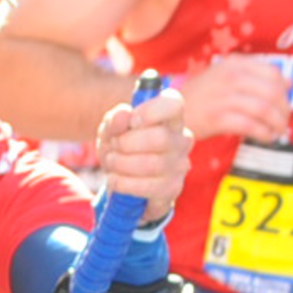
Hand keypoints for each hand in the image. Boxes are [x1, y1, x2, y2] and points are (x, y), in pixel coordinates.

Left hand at [90, 83, 188, 213]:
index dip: (151, 110)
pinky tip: (114, 179)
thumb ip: (115, 120)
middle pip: (161, 138)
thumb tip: (124, 115)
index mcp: (170, 117)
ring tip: (111, 161)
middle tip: (114, 145)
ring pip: (152, 164)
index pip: (174, 104)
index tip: (132, 120)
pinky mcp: (173, 188)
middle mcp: (181, 140)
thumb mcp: (111, 131)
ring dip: (122, 163)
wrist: (123, 182)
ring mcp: (180, 165)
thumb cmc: (122, 148)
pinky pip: (147, 186)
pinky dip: (123, 183)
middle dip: (128, 142)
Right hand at [173, 54, 289, 143]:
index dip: (285, 90)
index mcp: (234, 64)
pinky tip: (265, 138)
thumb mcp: (224, 76)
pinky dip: (263, 133)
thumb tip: (290, 83)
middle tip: (285, 121)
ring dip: (276, 123)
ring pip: (263, 109)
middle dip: (284, 110)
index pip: (273, 73)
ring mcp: (223, 97)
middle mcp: (230, 77)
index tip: (286, 103)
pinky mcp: (217, 118)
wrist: (169, 110)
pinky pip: (250, 126)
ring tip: (278, 131)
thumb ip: (255, 75)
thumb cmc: (201, 96)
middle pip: (271, 92)